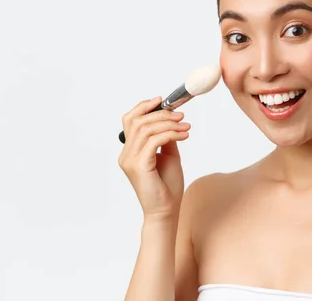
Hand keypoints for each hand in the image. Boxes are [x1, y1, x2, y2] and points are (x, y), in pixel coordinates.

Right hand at [117, 96, 190, 219]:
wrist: (166, 210)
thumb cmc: (167, 185)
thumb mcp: (169, 155)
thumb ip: (166, 138)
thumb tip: (171, 120)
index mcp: (130, 151)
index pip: (130, 120)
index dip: (144, 107)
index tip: (163, 101)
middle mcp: (126, 154)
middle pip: (138, 121)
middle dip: (162, 114)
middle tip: (181, 116)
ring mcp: (130, 160)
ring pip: (145, 129)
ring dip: (169, 123)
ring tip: (185, 126)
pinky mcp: (139, 166)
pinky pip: (153, 141)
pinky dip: (170, 134)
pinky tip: (184, 135)